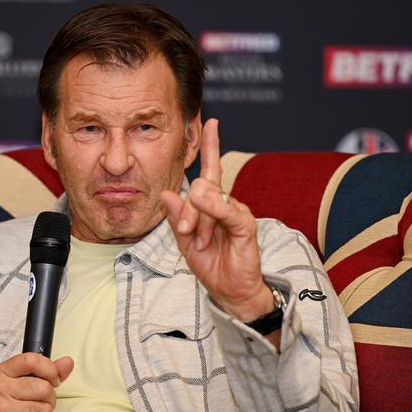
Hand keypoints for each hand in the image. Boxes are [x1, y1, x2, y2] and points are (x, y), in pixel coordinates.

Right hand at [0, 353, 73, 411]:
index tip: (53, 379)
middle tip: (39, 404)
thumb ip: (43, 372)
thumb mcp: (16, 383)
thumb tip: (68, 362)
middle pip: (44, 388)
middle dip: (49, 400)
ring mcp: (1, 410)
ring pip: (45, 411)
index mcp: (0, 372)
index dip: (50, 369)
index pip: (32, 360)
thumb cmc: (1, 408)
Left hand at [161, 118, 272, 322]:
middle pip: (202, 185)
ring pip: (210, 196)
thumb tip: (166, 193)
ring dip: (197, 220)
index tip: (208, 122)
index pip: (210, 169)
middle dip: (188, 209)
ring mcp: (237, 212)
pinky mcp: (245, 225)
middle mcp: (225, 204)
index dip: (210, 146)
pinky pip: (228, 210)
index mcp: (211, 205)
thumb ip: (176, 217)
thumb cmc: (210, 264)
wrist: (228, 290)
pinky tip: (206, 217)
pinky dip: (214, 210)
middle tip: (187, 233)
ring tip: (198, 240)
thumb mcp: (184, 241)